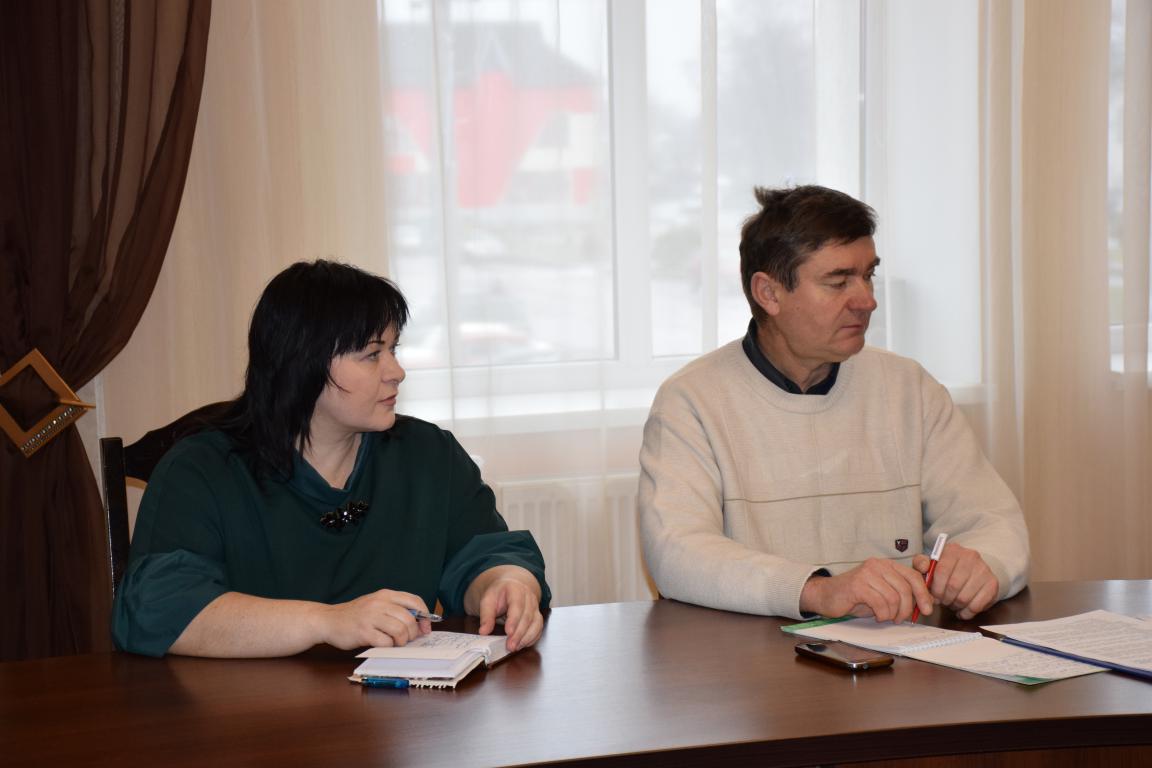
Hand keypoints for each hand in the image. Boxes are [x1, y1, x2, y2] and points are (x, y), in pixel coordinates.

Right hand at [317, 589, 432, 649]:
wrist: (328, 620)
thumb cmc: (356, 615)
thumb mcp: (376, 605)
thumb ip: (395, 610)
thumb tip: (420, 625)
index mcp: (385, 595)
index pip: (415, 601)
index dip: (424, 616)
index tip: (425, 627)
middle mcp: (379, 603)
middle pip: (409, 619)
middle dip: (413, 633)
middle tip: (407, 639)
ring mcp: (371, 617)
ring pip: (400, 631)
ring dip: (401, 641)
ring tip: (394, 643)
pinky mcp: (363, 632)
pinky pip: (385, 642)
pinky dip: (388, 647)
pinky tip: (382, 644)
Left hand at [467, 565, 543, 651]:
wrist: (510, 588)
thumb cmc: (498, 595)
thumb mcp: (487, 600)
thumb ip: (486, 615)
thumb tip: (484, 632)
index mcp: (516, 589)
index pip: (517, 605)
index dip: (514, 620)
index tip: (508, 632)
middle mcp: (529, 597)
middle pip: (527, 616)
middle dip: (519, 633)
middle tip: (510, 646)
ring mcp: (535, 607)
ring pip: (536, 623)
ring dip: (526, 638)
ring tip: (515, 648)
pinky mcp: (537, 616)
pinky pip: (538, 629)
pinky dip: (532, 638)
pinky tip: (522, 645)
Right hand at [800, 558, 933, 622]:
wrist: (826, 595)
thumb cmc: (856, 596)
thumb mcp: (883, 593)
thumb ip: (901, 593)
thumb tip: (927, 601)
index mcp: (886, 565)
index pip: (913, 576)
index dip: (923, 594)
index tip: (927, 609)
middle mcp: (877, 565)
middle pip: (905, 588)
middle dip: (907, 608)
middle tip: (900, 619)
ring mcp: (867, 573)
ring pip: (893, 597)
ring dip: (892, 613)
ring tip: (885, 617)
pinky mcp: (857, 585)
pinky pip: (880, 603)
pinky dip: (882, 614)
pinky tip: (877, 616)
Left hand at [912, 542, 998, 619]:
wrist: (972, 570)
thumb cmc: (947, 570)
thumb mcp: (931, 564)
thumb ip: (921, 564)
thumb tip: (923, 567)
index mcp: (952, 550)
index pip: (941, 571)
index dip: (935, 588)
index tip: (933, 596)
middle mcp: (970, 556)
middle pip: (953, 585)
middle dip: (945, 598)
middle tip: (943, 601)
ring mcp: (984, 569)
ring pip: (964, 597)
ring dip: (955, 605)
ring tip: (952, 603)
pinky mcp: (992, 583)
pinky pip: (977, 605)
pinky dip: (967, 612)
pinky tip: (962, 610)